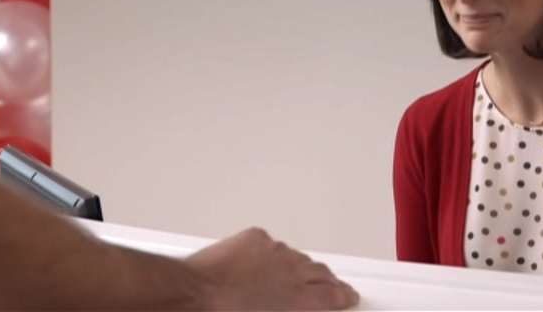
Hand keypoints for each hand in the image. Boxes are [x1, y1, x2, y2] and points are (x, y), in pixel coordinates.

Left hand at [186, 227, 359, 310]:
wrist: (195, 294)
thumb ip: (291, 310)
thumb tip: (294, 308)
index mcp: (299, 299)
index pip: (332, 295)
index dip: (343, 295)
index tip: (348, 296)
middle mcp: (292, 271)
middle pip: (320, 273)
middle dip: (328, 281)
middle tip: (331, 286)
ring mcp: (274, 251)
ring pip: (296, 258)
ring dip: (298, 268)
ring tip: (291, 277)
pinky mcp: (255, 238)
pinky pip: (270, 245)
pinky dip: (270, 254)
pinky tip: (262, 264)